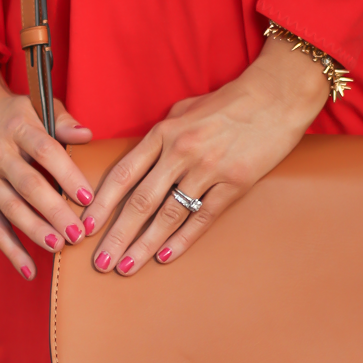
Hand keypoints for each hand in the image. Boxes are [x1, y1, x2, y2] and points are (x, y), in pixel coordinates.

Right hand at [0, 50, 93, 281]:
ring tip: (58, 248)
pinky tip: (30, 270)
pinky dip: (11, 250)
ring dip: (35, 231)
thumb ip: (63, 121)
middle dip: (53, 211)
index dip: (66, 174)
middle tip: (77, 233)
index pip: (44, 151)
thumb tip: (87, 136)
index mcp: (17, 128)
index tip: (87, 197)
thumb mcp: (37, 105)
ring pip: (11, 209)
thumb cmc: (14, 113)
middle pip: (28, 185)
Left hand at [87, 36, 329, 274]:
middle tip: (99, 262)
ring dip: (144, 245)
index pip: (123, 174)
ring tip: (126, 266)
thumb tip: (142, 157)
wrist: (276, 95)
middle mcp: (181, 152)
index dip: (102, 203)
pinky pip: (202, 218)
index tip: (86, 226)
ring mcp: (208, 169)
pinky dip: (182, 240)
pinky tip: (165, 257)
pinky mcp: (234, 183)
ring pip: (168, 215)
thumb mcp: (185, 109)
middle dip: (116, 236)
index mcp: (163, 132)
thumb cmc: (229, 102)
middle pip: (140, 201)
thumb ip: (161, 134)